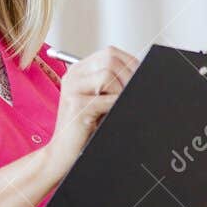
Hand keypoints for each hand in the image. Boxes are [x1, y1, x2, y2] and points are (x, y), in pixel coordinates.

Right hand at [43, 46, 138, 178]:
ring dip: (121, 92)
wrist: (63, 153)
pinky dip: (115, 106)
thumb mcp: (101, 101)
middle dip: (129, 76)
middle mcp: (74, 75)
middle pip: (110, 59)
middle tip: (133, 94)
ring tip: (116, 108)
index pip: (111, 53)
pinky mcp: (75, 104)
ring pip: (108, 75)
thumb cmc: (86, 128)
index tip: (142, 78)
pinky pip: (106, 98)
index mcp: (80, 70)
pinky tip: (110, 116)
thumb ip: (115, 85)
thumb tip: (143, 74)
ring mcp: (72, 88)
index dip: (131, 63)